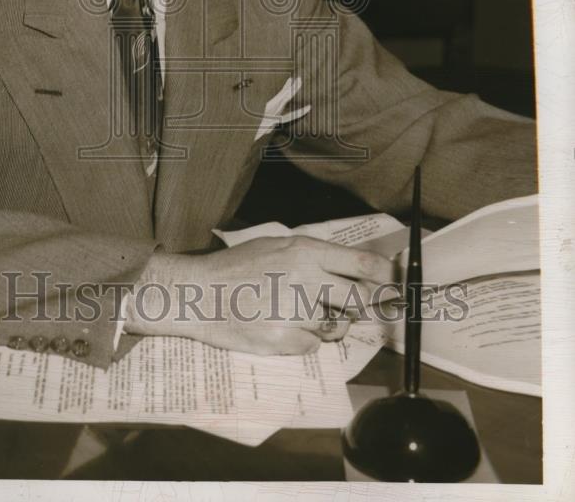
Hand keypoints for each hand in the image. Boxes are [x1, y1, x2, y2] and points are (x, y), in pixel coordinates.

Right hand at [125, 236, 392, 354]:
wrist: (199, 294)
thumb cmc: (236, 268)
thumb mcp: (275, 246)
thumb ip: (312, 256)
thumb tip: (352, 270)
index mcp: (305, 251)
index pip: (363, 264)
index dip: (385, 277)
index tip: (392, 284)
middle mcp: (307, 279)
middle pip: (361, 299)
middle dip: (361, 306)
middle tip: (350, 306)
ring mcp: (298, 312)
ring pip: (337, 326)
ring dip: (326, 324)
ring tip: (294, 312)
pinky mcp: (287, 340)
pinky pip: (313, 345)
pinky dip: (302, 340)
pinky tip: (278, 326)